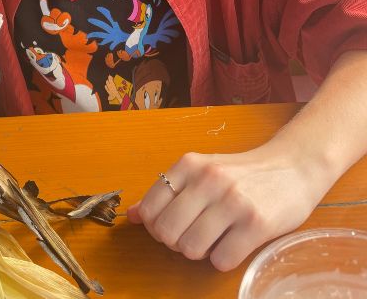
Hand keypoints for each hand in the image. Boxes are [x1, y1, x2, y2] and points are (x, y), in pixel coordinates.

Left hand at [127, 142, 325, 270]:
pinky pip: (221, 260)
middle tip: (193, 235)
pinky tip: (234, 243)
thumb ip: (167, 191)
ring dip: (200, 252)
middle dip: (175, 243)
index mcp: (189, 164)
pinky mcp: (256, 224)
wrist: (293, 167)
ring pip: (190, 249)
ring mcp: (233, 201)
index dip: (155, 226)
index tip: (170, 226)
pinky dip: (223, 259)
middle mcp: (208, 179)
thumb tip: (131, 216)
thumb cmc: (241, 174)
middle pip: (166, 232)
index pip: (150, 208)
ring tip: (215, 238)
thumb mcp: (201, 171)